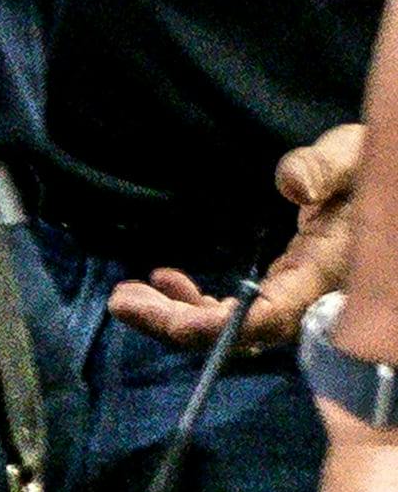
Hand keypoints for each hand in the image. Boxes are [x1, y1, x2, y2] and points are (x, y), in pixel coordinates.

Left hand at [110, 125, 361, 353]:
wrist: (386, 184)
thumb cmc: (370, 168)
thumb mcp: (353, 157)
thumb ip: (323, 168)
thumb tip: (291, 184)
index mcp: (325, 272)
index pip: (270, 318)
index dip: (220, 328)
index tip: (170, 319)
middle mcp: (309, 296)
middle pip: (241, 333)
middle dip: (179, 325)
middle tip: (121, 302)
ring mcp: (295, 296)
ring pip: (233, 327)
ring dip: (177, 316)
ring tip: (126, 296)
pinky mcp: (285, 288)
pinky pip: (238, 312)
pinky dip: (197, 303)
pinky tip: (165, 279)